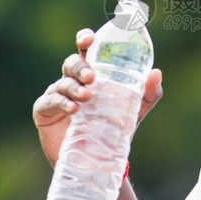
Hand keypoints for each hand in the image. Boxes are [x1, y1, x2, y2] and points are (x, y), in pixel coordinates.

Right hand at [32, 28, 163, 165]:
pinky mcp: (44, 111)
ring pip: (62, 82)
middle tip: (92, 76)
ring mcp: (57, 94)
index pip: (86, 49)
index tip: (89, 39)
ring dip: (74, 87)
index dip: (84, 39)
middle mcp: (73, 80)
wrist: (97, 160)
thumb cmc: (113, 127)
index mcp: (93, 73)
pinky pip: (49, 101)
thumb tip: (156, 73)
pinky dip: (61, 103)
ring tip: (87, 97)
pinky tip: (73, 109)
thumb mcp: (135, 110)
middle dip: (80, 67)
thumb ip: (148, 93)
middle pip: (71, 63)